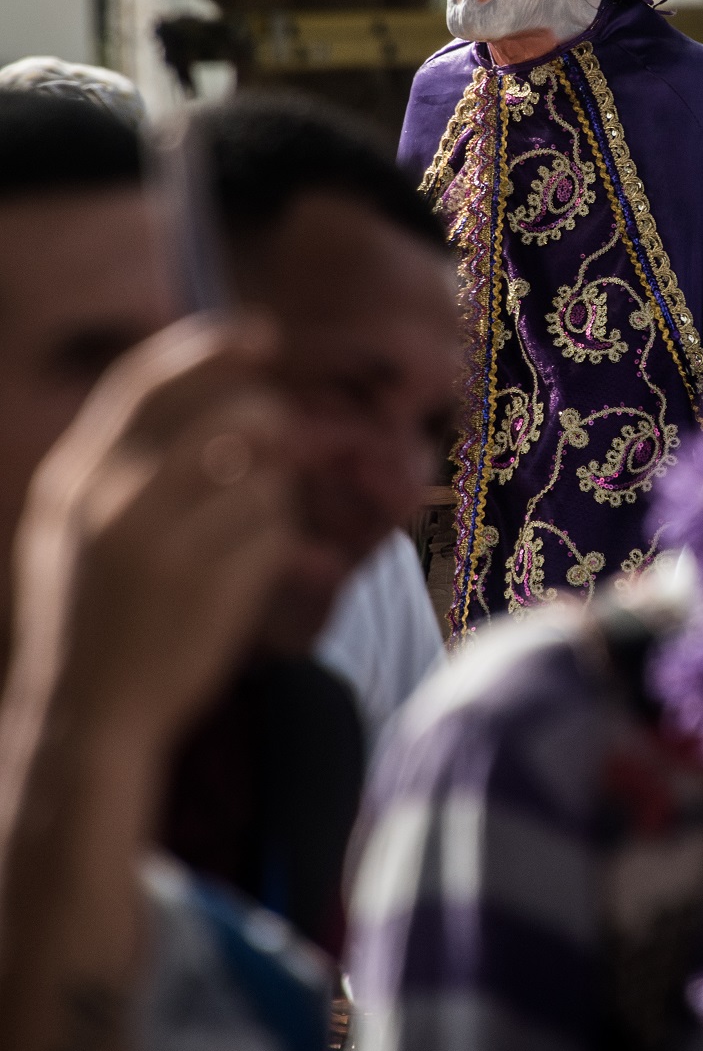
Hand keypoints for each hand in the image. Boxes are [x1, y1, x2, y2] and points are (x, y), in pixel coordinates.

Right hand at [6, 313, 311, 753]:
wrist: (87, 719)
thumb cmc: (95, 615)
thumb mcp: (78, 528)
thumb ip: (127, 461)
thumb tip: (216, 394)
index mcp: (74, 478)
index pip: (145, 385)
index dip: (207, 348)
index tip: (260, 331)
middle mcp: (112, 501)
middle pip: (226, 418)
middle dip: (267, 418)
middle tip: (281, 433)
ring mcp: (162, 544)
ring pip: (263, 476)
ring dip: (269, 495)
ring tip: (235, 534)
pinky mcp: (209, 586)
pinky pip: (273, 532)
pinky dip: (272, 547)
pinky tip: (236, 580)